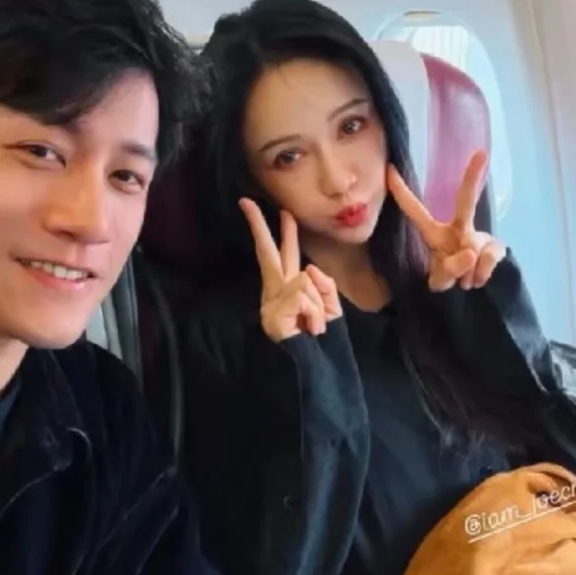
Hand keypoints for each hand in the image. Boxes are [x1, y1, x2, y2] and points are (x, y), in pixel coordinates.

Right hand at [239, 199, 342, 341]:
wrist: (310, 372)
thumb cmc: (319, 343)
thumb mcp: (329, 310)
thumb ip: (324, 287)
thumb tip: (309, 270)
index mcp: (288, 287)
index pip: (285, 254)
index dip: (281, 231)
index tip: (276, 210)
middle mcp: (275, 290)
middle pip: (267, 251)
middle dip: (258, 226)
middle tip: (246, 201)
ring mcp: (271, 301)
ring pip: (305, 281)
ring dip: (319, 308)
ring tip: (314, 330)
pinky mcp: (272, 313)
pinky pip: (304, 297)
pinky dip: (314, 315)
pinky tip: (309, 331)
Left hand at [386, 150, 504, 291]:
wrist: (473, 288)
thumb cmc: (448, 277)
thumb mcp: (440, 281)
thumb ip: (448, 270)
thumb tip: (470, 253)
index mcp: (434, 232)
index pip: (415, 211)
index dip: (401, 191)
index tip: (389, 168)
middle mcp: (458, 227)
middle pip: (465, 201)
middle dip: (472, 178)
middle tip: (481, 154)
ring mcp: (479, 235)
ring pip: (474, 249)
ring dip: (467, 273)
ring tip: (465, 281)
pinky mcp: (496, 245)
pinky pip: (489, 258)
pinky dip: (482, 274)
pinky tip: (479, 278)